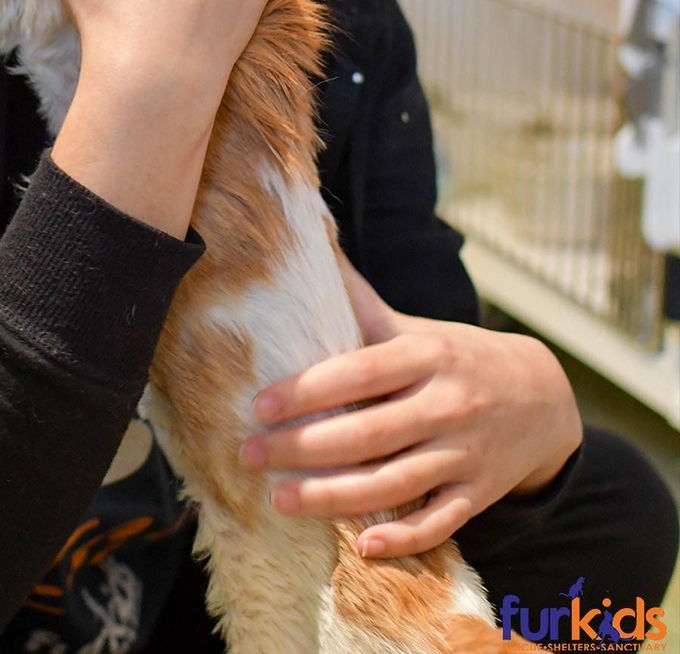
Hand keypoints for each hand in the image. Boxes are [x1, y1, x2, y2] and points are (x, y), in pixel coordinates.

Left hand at [242, 266, 582, 558]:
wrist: (545, 397)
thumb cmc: (460, 356)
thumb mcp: (417, 327)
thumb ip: (362, 305)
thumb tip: (313, 247)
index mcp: (427, 356)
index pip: (359, 372)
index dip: (307, 390)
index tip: (260, 404)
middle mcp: (447, 404)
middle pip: (368, 433)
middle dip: (304, 447)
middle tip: (251, 454)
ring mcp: (466, 453)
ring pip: (394, 482)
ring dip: (333, 496)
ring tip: (279, 499)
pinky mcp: (479, 494)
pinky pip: (440, 522)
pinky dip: (403, 537)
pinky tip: (361, 547)